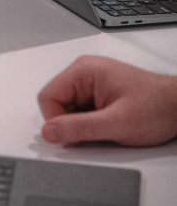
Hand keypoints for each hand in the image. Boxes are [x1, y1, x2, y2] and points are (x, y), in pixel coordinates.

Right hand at [37, 55, 176, 145]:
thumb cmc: (157, 107)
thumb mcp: (117, 123)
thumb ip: (79, 128)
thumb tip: (49, 131)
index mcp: (83, 70)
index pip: (48, 97)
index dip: (57, 121)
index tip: (73, 136)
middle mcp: (84, 72)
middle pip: (56, 103)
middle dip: (72, 123)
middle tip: (97, 131)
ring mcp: (90, 82)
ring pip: (67, 109)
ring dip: (82, 124)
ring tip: (107, 127)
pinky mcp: (96, 92)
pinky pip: (79, 110)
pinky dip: (89, 123)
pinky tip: (108, 124)